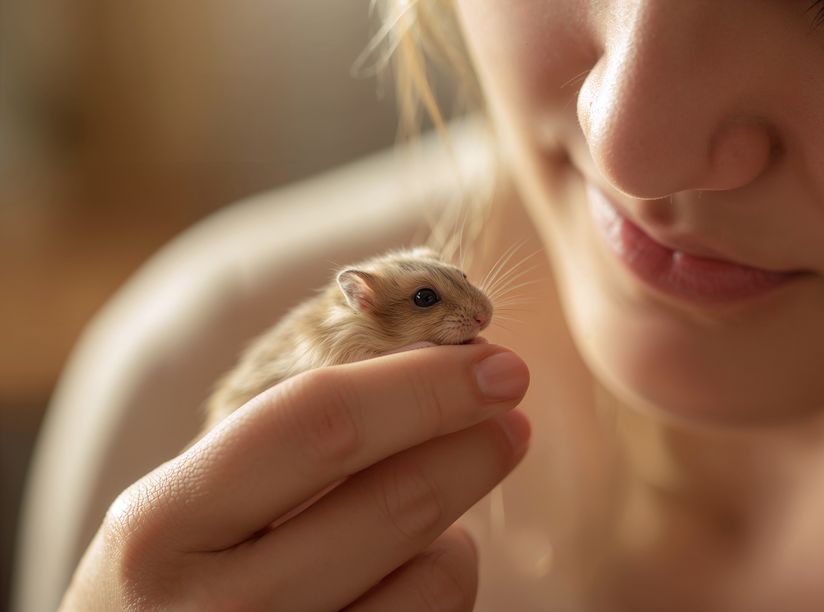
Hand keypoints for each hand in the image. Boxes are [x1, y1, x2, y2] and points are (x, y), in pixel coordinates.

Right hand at [60, 344, 530, 610]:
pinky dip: (438, 586)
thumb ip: (288, 441)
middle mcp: (213, 611)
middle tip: (511, 419)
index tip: (495, 364)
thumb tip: (438, 370)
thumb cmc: (180, 574)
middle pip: (394, 504)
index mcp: (160, 526)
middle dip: (472, 446)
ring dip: (453, 531)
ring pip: (434, 578)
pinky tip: (403, 575)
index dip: (424, 387)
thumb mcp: (193, 502)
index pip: (319, 427)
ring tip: (422, 520)